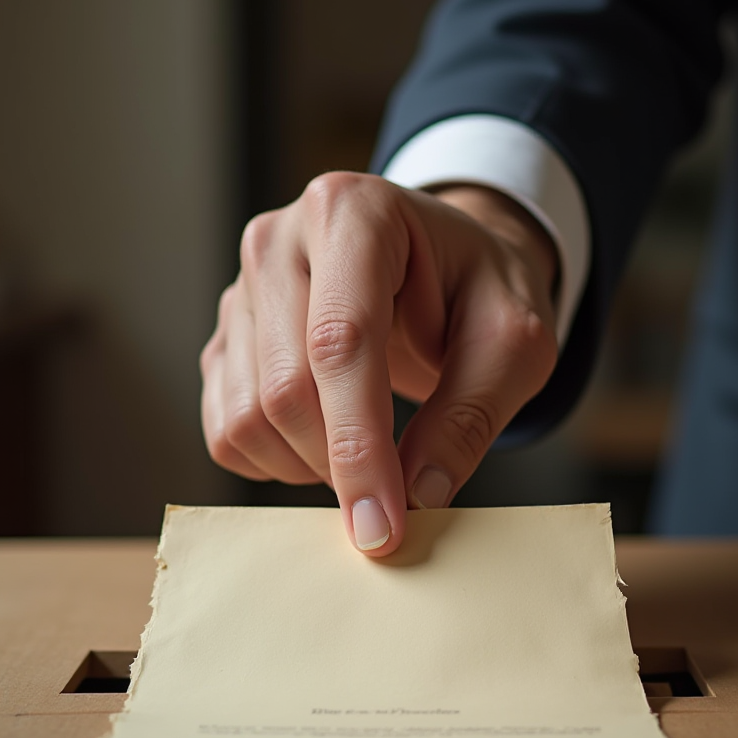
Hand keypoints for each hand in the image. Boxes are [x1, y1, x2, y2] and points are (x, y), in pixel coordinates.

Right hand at [200, 172, 558, 554]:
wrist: (443, 265)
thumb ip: (470, 414)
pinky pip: (225, 426)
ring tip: (369, 454)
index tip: (384, 524)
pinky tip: (325, 446)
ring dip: (307, 467)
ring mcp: (242, 289)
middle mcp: (280, 241)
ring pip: (246, 415)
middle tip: (393, 502)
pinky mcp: (227, 336)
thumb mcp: (513, 341)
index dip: (359, 442)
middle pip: (285, 386)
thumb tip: (418, 496)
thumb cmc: (480, 291)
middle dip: (340, 466)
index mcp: (355, 214)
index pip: (341, 340)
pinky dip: (272, 461)